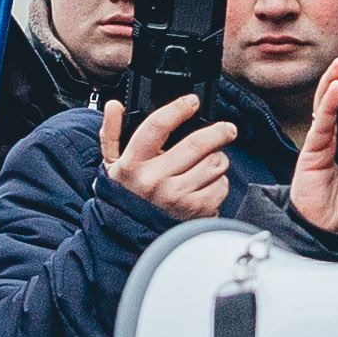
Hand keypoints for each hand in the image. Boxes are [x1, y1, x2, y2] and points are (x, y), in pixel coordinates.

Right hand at [100, 88, 236, 223]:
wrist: (131, 234)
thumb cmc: (125, 194)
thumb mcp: (110, 163)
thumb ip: (111, 131)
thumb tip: (114, 105)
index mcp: (132, 164)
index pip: (157, 126)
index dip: (178, 108)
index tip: (192, 102)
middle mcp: (154, 180)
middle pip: (197, 144)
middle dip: (218, 132)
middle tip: (226, 129)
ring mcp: (176, 197)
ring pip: (214, 163)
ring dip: (218, 158)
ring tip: (209, 161)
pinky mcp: (195, 212)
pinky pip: (221, 186)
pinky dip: (220, 181)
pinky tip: (207, 183)